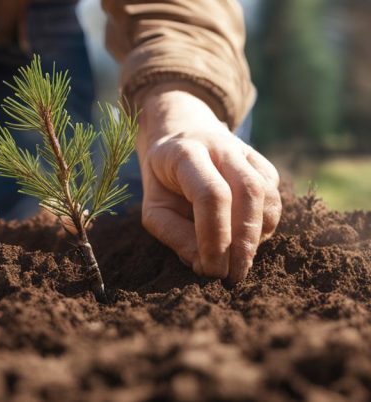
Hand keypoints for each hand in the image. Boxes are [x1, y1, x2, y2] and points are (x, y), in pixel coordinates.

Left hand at [137, 84, 280, 282]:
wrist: (179, 134)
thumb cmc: (163, 179)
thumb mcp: (153, 206)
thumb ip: (173, 234)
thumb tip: (203, 265)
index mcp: (186, 153)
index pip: (212, 195)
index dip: (216, 238)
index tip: (211, 270)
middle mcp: (221, 147)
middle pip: (248, 192)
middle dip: (244, 242)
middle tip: (232, 277)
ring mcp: (245, 151)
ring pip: (267, 194)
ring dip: (257, 237)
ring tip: (238, 264)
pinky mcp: (262, 162)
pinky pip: (274, 196)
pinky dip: (265, 225)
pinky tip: (245, 242)